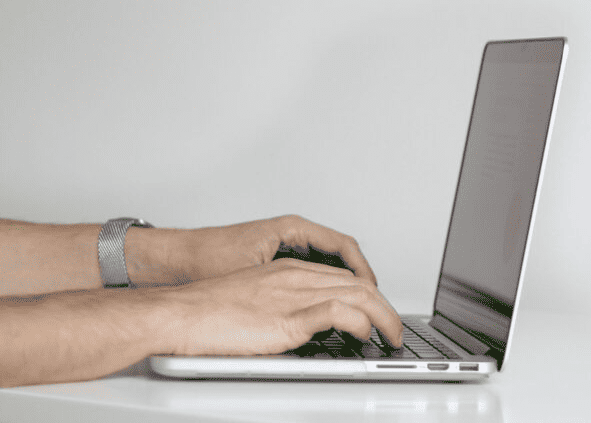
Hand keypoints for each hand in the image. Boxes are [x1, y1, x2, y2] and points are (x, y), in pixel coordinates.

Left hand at [130, 215, 377, 286]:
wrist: (174, 259)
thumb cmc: (206, 258)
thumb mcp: (255, 272)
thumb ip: (289, 284)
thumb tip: (324, 299)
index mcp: (292, 228)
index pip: (343, 245)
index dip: (362, 269)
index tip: (373, 289)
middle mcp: (292, 233)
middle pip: (341, 253)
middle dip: (359, 277)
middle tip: (372, 301)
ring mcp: (285, 245)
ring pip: (328, 262)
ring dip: (343, 282)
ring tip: (356, 304)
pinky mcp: (276, 259)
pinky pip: (313, 269)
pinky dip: (325, 285)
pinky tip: (327, 303)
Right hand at [164, 258, 403, 355]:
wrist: (178, 313)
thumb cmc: (204, 311)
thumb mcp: (251, 300)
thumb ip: (279, 306)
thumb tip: (297, 328)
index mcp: (287, 270)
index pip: (342, 276)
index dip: (367, 295)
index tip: (378, 313)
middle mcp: (295, 277)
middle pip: (358, 283)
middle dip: (385, 306)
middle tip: (395, 329)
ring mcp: (293, 295)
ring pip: (358, 295)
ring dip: (384, 317)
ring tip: (392, 336)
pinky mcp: (287, 317)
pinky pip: (338, 313)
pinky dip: (361, 322)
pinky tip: (367, 335)